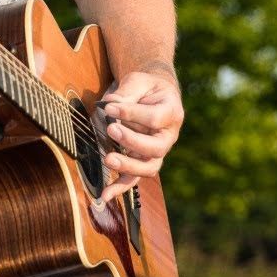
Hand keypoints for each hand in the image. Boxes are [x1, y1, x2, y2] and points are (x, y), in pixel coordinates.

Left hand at [96, 67, 183, 202]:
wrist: (152, 94)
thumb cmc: (145, 87)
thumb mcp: (138, 81)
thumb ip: (127, 92)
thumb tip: (109, 106)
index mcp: (172, 113)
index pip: (155, 118)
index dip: (131, 113)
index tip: (108, 107)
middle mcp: (168, 136)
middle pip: (156, 147)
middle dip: (132, 140)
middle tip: (111, 130)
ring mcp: (157, 152)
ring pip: (148, 167)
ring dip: (128, 165)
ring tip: (109, 159)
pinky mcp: (143, 161)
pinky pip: (134, 178)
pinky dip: (119, 187)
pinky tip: (105, 195)